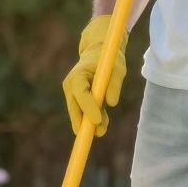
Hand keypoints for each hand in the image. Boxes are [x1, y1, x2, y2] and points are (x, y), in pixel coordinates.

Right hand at [62, 13, 125, 138]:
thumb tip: (111, 103)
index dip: (88, 108)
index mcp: (78, 74)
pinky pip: (82, 112)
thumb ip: (114, 84)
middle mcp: (71, 85)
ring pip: (78, 113)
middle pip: (75, 108)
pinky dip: (91, 119)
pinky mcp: (77, 99)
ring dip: (90, 123)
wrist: (99, 53)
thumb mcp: (117, 68)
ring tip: (103, 130)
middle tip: (99, 133)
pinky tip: (102, 126)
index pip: (80, 94)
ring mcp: (72, 93)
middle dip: (85, 122)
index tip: (98, 120)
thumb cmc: (109, 59)